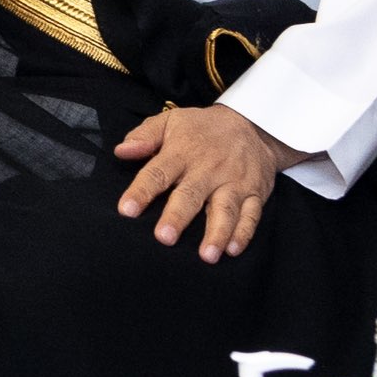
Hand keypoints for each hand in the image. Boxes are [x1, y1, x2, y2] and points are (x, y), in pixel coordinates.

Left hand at [113, 101, 315, 260]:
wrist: (251, 125)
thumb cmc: (201, 129)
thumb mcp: (170, 121)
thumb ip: (144, 136)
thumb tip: (121, 151)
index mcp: (182, 153)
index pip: (158, 173)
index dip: (142, 191)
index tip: (126, 210)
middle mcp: (208, 169)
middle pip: (191, 195)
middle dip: (178, 217)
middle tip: (164, 238)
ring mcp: (234, 182)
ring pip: (225, 209)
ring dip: (216, 233)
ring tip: (207, 256)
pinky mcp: (255, 193)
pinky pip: (251, 215)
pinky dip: (243, 233)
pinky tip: (233, 250)